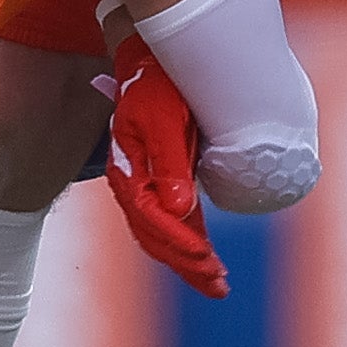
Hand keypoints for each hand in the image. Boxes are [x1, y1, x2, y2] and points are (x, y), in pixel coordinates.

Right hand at [97, 41, 229, 295]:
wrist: (152, 62)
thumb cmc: (158, 86)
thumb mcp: (164, 118)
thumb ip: (170, 163)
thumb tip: (179, 209)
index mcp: (128, 172)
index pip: (152, 219)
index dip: (179, 240)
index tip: (205, 256)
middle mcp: (133, 185)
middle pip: (156, 236)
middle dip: (187, 263)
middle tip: (218, 284)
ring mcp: (147, 185)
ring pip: (164, 234)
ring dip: (188, 260)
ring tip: (218, 284)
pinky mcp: (163, 180)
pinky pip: (174, 220)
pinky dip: (190, 240)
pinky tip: (207, 256)